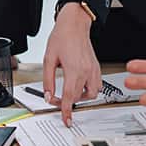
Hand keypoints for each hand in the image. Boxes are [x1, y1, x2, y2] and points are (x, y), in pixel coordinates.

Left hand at [43, 3, 101, 125]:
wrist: (74, 25)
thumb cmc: (62, 37)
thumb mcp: (48, 59)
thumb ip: (48, 80)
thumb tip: (48, 95)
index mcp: (74, 69)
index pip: (70, 97)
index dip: (66, 110)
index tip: (66, 120)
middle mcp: (87, 71)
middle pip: (79, 97)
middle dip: (68, 102)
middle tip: (56, 99)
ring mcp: (94, 70)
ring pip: (92, 94)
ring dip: (81, 97)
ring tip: (71, 94)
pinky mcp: (97, 67)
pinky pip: (97, 85)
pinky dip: (90, 90)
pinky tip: (80, 86)